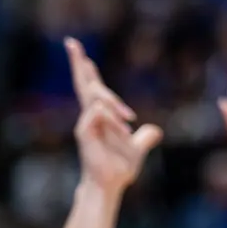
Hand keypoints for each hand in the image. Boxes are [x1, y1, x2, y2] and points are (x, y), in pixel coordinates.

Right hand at [66, 38, 162, 193]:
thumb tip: (155, 131)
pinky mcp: (84, 133)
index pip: (91, 87)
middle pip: (82, 83)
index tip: (81, 52)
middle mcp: (90, 116)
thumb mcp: (137, 149)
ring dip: (116, 105)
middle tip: (71, 42)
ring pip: (96, 97)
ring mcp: (85, 124)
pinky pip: (97, 113)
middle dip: (78, 62)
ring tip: (130, 120)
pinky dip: (112, 118)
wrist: (112, 185)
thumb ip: (145, 139)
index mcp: (100, 116)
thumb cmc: (119, 169)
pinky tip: (124, 129)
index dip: (86, 70)